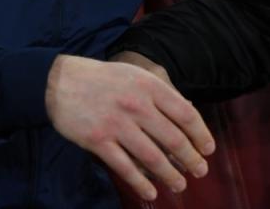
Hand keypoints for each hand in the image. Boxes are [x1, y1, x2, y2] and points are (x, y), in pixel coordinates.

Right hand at [45, 54, 213, 200]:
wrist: (61, 82)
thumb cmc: (105, 79)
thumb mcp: (137, 76)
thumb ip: (161, 93)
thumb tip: (189, 110)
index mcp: (149, 86)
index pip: (185, 113)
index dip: (201, 134)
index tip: (209, 149)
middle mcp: (136, 105)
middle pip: (172, 138)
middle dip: (190, 158)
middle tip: (201, 171)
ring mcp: (116, 124)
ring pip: (151, 157)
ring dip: (170, 174)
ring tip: (180, 185)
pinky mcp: (98, 141)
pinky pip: (124, 167)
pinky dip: (140, 183)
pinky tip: (151, 192)